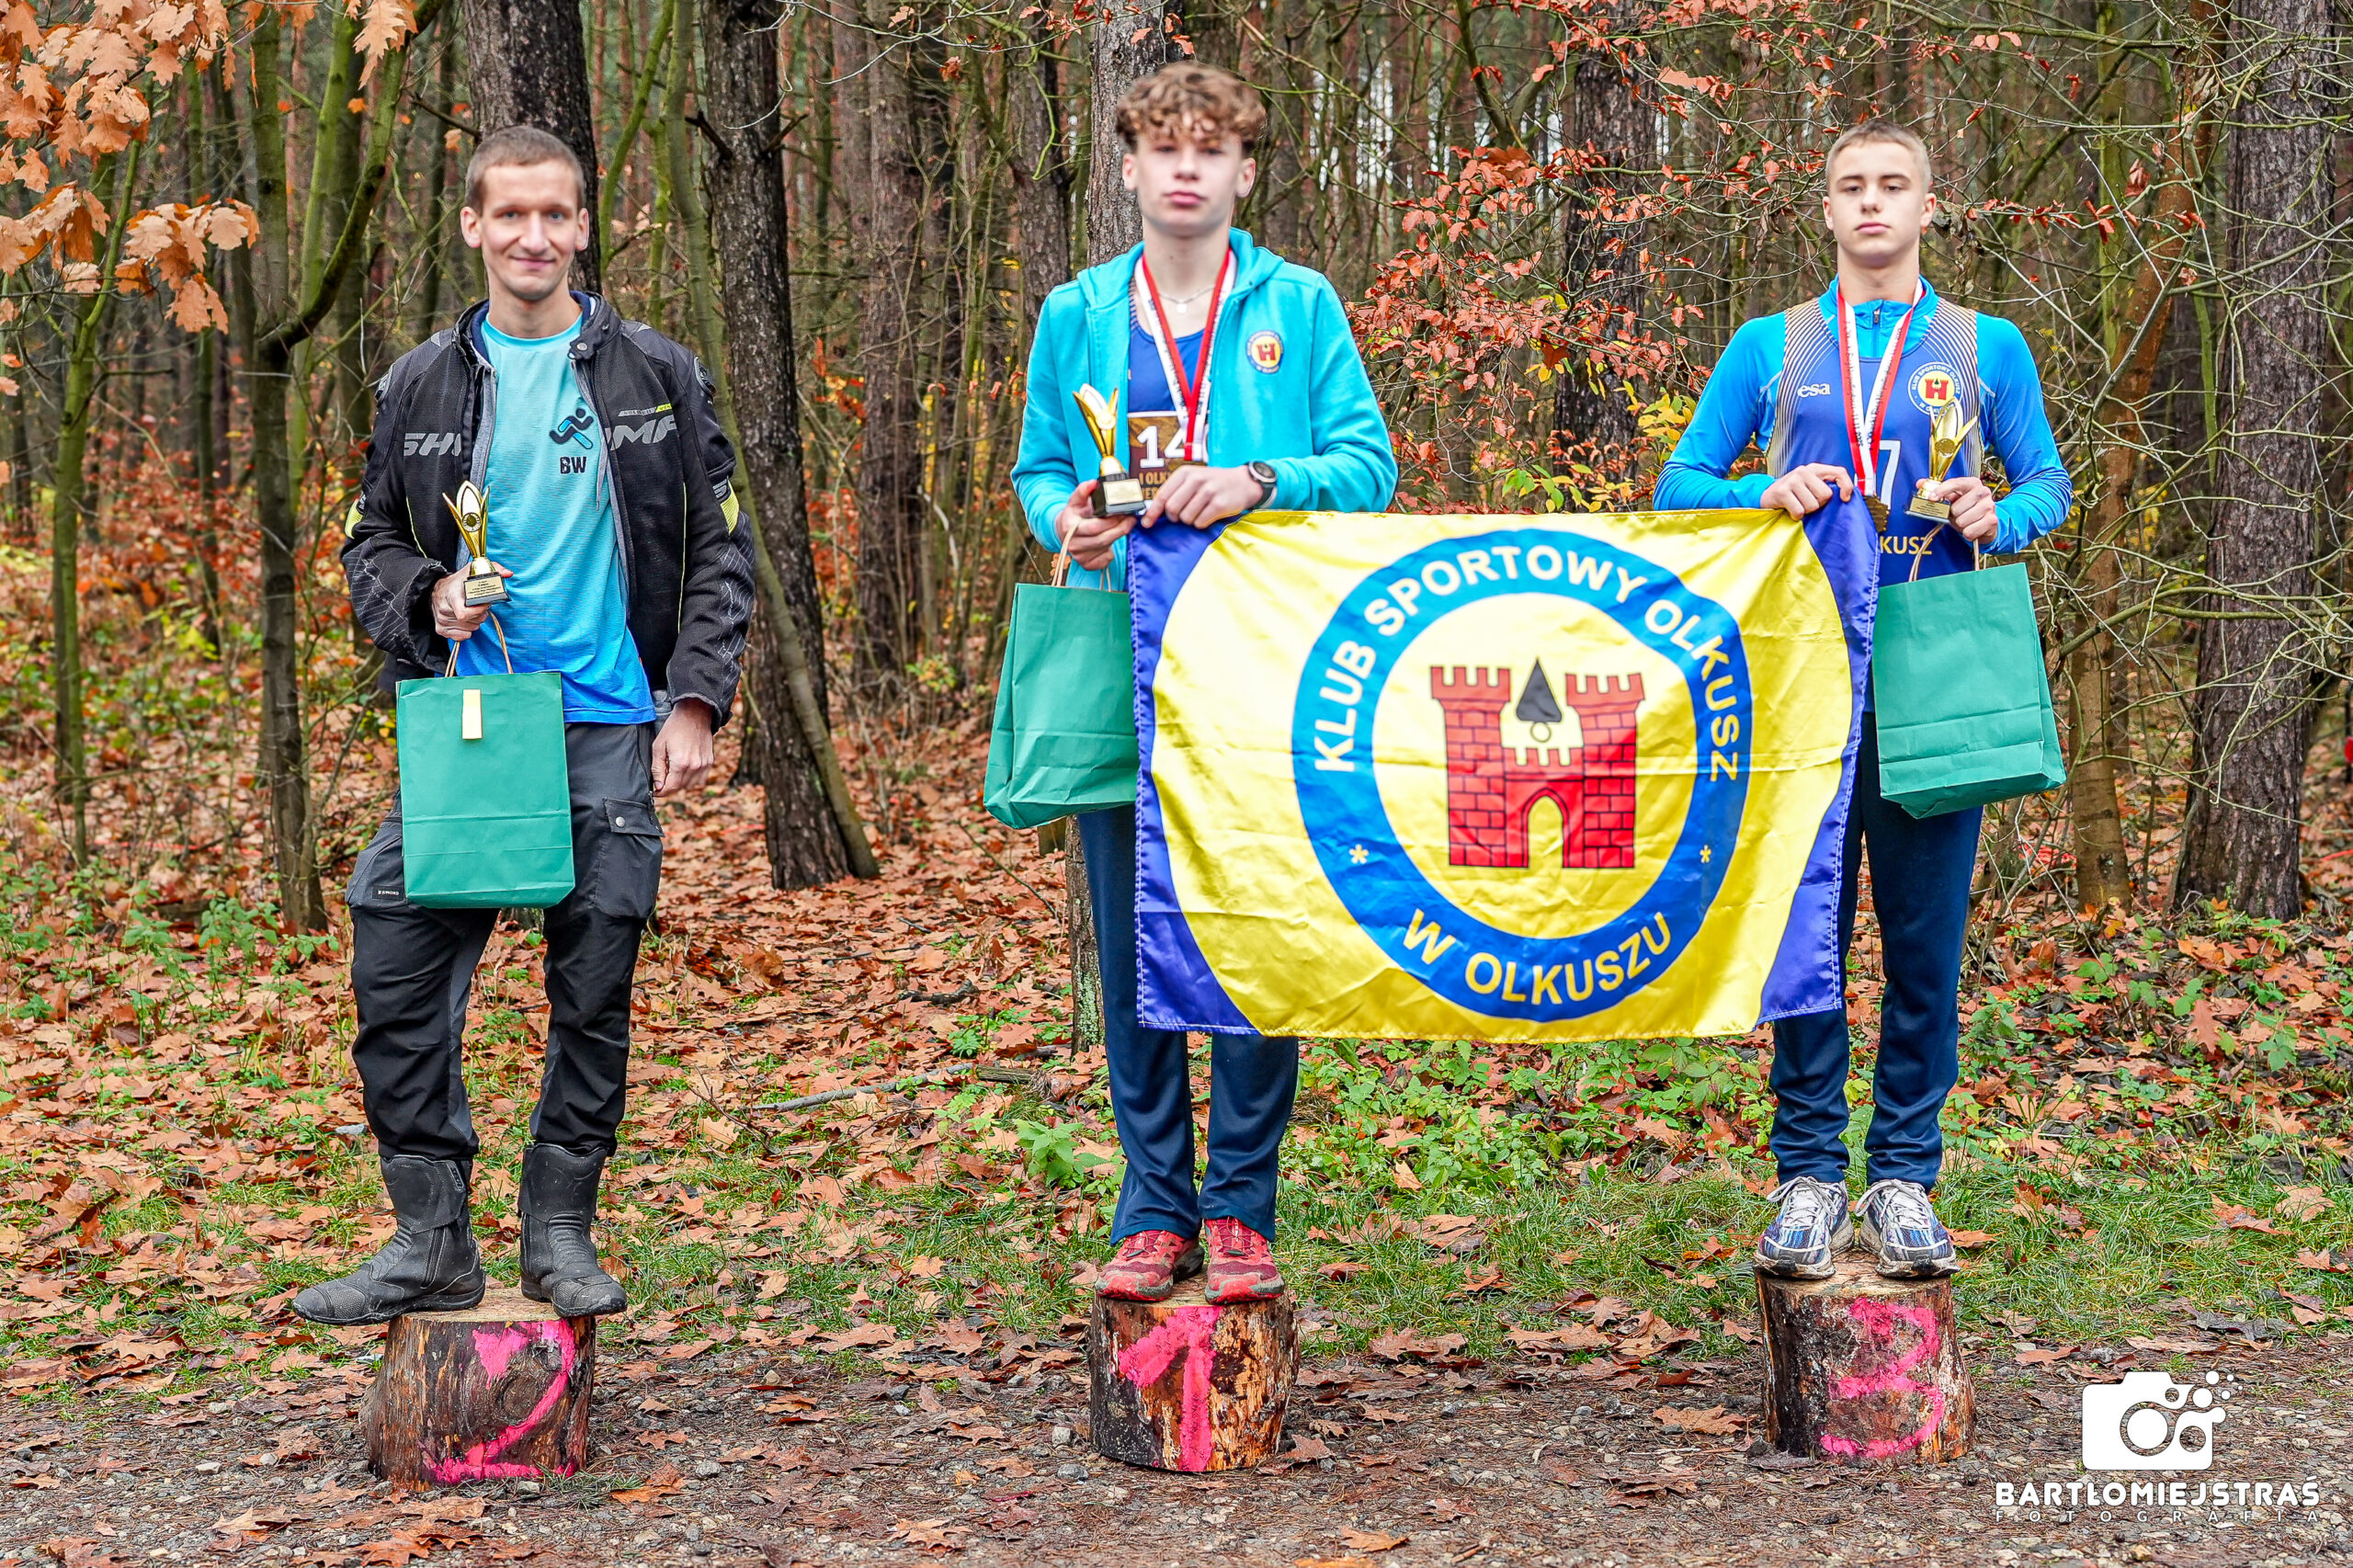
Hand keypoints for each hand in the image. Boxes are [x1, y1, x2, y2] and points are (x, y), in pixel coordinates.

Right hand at [432, 564, 512, 641]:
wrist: (438, 590)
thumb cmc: (458, 582)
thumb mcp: (472, 571)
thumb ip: (492, 570)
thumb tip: (508, 574)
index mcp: (452, 597)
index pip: (464, 614)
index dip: (479, 611)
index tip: (486, 604)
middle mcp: (445, 609)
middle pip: (470, 621)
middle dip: (480, 615)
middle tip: (481, 607)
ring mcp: (442, 620)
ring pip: (469, 629)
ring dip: (475, 622)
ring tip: (473, 612)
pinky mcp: (440, 629)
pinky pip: (461, 637)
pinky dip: (467, 631)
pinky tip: (467, 621)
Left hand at [652, 699, 714, 798]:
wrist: (694, 714)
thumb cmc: (674, 728)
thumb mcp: (658, 746)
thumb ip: (657, 768)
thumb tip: (658, 786)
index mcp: (681, 763)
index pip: (671, 787)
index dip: (661, 792)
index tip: (655, 791)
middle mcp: (695, 766)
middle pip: (680, 788)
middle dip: (669, 788)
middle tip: (661, 782)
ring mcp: (704, 765)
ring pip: (691, 785)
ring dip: (680, 784)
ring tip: (672, 775)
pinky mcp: (709, 761)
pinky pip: (700, 779)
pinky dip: (691, 779)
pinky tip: (684, 771)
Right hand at [1056, 480, 1131, 571]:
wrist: (1064, 531)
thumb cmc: (1074, 514)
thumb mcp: (1076, 501)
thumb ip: (1083, 491)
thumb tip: (1093, 483)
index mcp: (1069, 527)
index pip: (1094, 527)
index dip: (1112, 521)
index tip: (1124, 513)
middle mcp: (1072, 544)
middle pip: (1102, 539)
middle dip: (1120, 529)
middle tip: (1131, 519)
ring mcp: (1079, 557)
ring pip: (1105, 549)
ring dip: (1118, 537)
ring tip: (1125, 526)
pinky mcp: (1086, 565)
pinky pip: (1105, 560)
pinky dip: (1111, 551)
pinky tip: (1111, 540)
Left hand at [1143, 464, 1264, 529]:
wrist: (1244, 482)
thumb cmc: (1213, 483)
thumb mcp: (1193, 479)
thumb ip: (1175, 492)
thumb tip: (1153, 513)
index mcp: (1185, 473)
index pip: (1162, 495)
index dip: (1153, 512)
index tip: (1147, 524)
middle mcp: (1196, 479)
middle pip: (1172, 509)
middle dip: (1175, 517)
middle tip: (1183, 516)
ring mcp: (1208, 491)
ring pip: (1186, 518)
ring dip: (1190, 521)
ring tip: (1199, 512)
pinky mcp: (1219, 504)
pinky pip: (1200, 523)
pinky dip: (1201, 523)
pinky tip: (1209, 515)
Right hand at [1757, 463, 1855, 518]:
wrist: (1767, 496)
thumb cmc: (1793, 494)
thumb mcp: (1810, 485)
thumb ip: (1826, 486)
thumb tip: (1846, 496)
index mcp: (1815, 468)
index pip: (1839, 473)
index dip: (1847, 487)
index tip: (1845, 500)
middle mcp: (1804, 471)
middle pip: (1826, 495)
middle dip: (1819, 504)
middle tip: (1808, 503)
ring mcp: (1792, 480)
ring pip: (1813, 505)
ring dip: (1806, 511)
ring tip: (1798, 506)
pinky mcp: (1782, 492)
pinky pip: (1799, 511)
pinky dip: (1796, 516)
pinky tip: (1791, 511)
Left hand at [1932, 475, 1998, 543]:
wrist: (1986, 522)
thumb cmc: (1966, 508)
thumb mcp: (1952, 498)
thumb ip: (1936, 490)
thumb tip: (1920, 483)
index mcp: (1972, 483)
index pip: (1955, 483)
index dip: (1941, 490)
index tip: (1931, 498)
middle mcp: (1983, 492)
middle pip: (1955, 508)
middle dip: (1953, 515)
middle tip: (1957, 515)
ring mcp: (1989, 506)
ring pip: (1961, 521)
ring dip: (1960, 525)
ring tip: (1965, 521)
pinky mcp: (1992, 521)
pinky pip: (1969, 531)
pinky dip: (1967, 533)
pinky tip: (1972, 528)